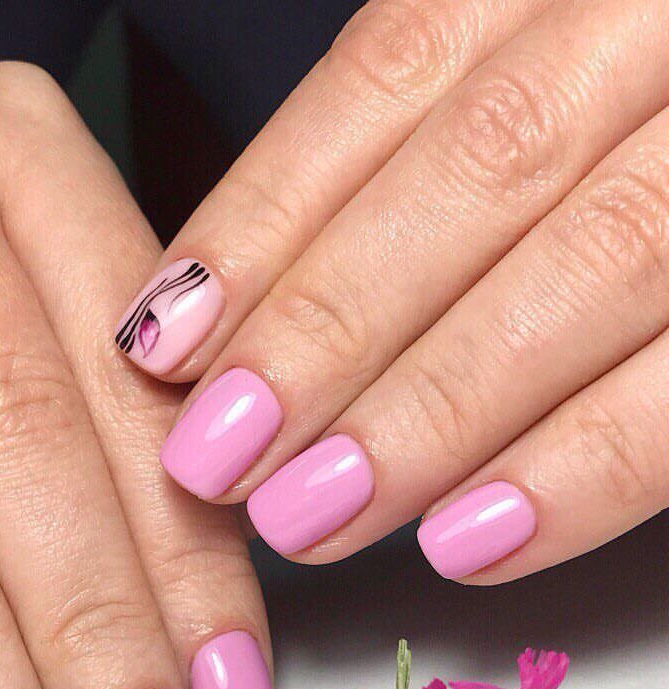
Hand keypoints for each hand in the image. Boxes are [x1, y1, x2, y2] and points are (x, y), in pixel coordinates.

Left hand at [116, 0, 668, 583]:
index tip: (165, 341)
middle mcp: (668, 16)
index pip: (389, 78)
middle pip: (481, 173)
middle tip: (216, 460)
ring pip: (591, 265)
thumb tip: (225, 305)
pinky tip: (471, 540)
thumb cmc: (626, 97)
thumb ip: (403, 153)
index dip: (264, 219)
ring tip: (309, 515)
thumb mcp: (535, 63)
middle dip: (330, 332)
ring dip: (431, 413)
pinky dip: (588, 467)